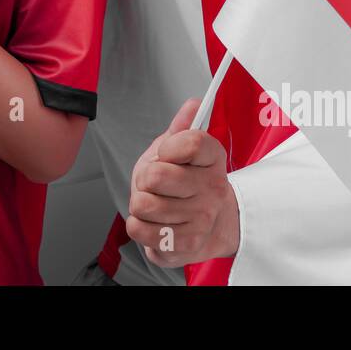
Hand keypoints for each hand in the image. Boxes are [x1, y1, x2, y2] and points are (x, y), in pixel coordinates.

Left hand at [125, 98, 240, 268]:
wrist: (212, 226)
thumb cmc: (188, 185)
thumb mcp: (182, 151)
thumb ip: (182, 128)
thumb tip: (193, 104)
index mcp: (213, 159)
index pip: (191, 142)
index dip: (168, 147)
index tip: (166, 154)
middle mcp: (212, 189)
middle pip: (156, 175)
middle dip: (144, 179)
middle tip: (154, 185)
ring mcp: (201, 219)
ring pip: (142, 204)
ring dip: (139, 204)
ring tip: (154, 205)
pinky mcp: (186, 245)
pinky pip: (139, 229)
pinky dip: (138, 226)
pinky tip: (154, 224)